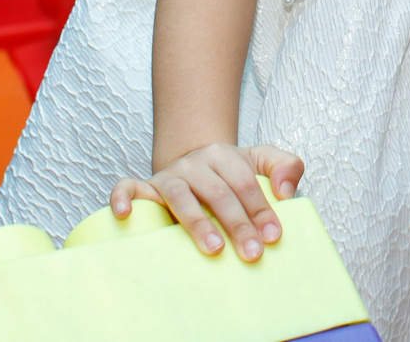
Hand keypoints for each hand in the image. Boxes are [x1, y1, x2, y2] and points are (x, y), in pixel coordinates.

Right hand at [111, 142, 304, 260]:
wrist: (195, 165)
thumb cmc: (232, 173)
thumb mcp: (262, 162)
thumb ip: (286, 166)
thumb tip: (286, 191)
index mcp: (224, 156)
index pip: (245, 183)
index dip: (261, 210)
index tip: (273, 237)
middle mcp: (194, 164)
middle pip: (218, 193)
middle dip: (237, 224)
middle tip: (252, 254)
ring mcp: (168, 176)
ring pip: (180, 196)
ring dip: (197, 222)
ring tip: (214, 248)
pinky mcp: (145, 188)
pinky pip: (128, 187)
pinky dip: (123, 197)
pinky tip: (125, 214)